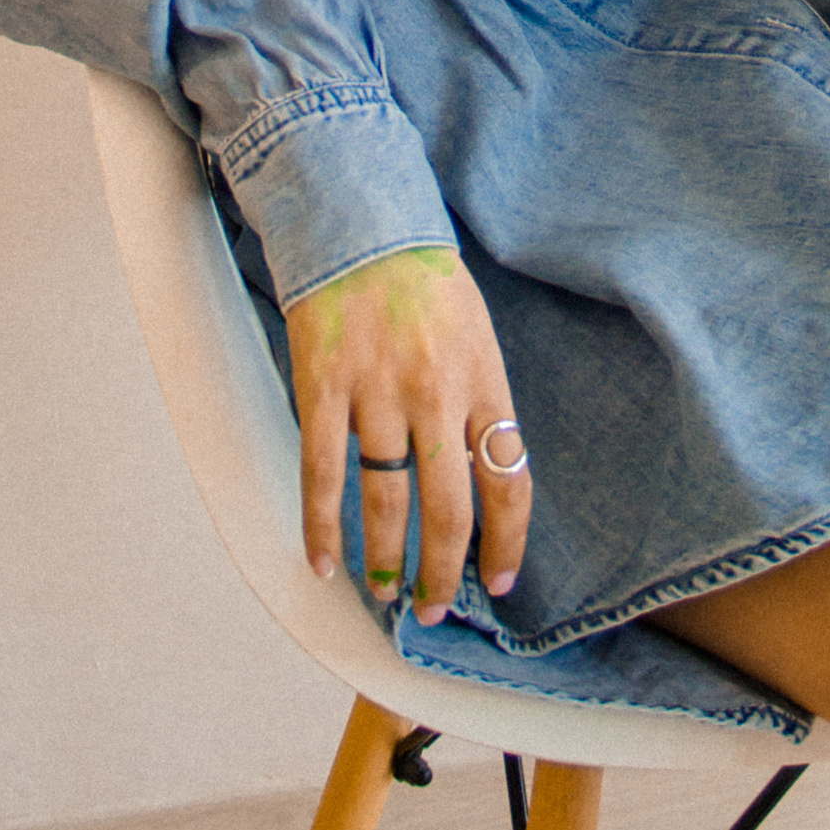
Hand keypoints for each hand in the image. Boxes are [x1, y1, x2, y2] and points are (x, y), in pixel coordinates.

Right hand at [284, 247, 531, 625]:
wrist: (361, 222)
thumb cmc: (423, 279)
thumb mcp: (474, 334)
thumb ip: (476, 401)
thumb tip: (477, 476)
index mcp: (483, 379)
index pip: (508, 479)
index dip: (507, 540)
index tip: (499, 580)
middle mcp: (436, 393)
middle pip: (448, 509)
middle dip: (443, 571)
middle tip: (434, 607)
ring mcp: (378, 392)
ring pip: (386, 501)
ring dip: (387, 560)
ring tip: (386, 593)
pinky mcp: (324, 387)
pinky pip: (323, 474)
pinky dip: (322, 528)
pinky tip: (324, 561)